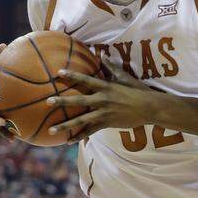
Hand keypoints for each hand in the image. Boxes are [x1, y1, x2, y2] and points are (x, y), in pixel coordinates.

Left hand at [46, 58, 162, 140]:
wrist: (150, 107)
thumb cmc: (138, 91)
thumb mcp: (125, 78)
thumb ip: (112, 68)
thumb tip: (102, 55)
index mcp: (106, 87)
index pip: (86, 80)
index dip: (72, 75)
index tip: (58, 73)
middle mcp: (102, 100)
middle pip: (79, 101)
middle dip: (62, 102)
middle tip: (48, 102)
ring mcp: (104, 113)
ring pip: (81, 120)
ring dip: (65, 125)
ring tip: (51, 129)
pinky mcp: (107, 123)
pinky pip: (90, 131)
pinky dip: (79, 136)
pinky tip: (67, 141)